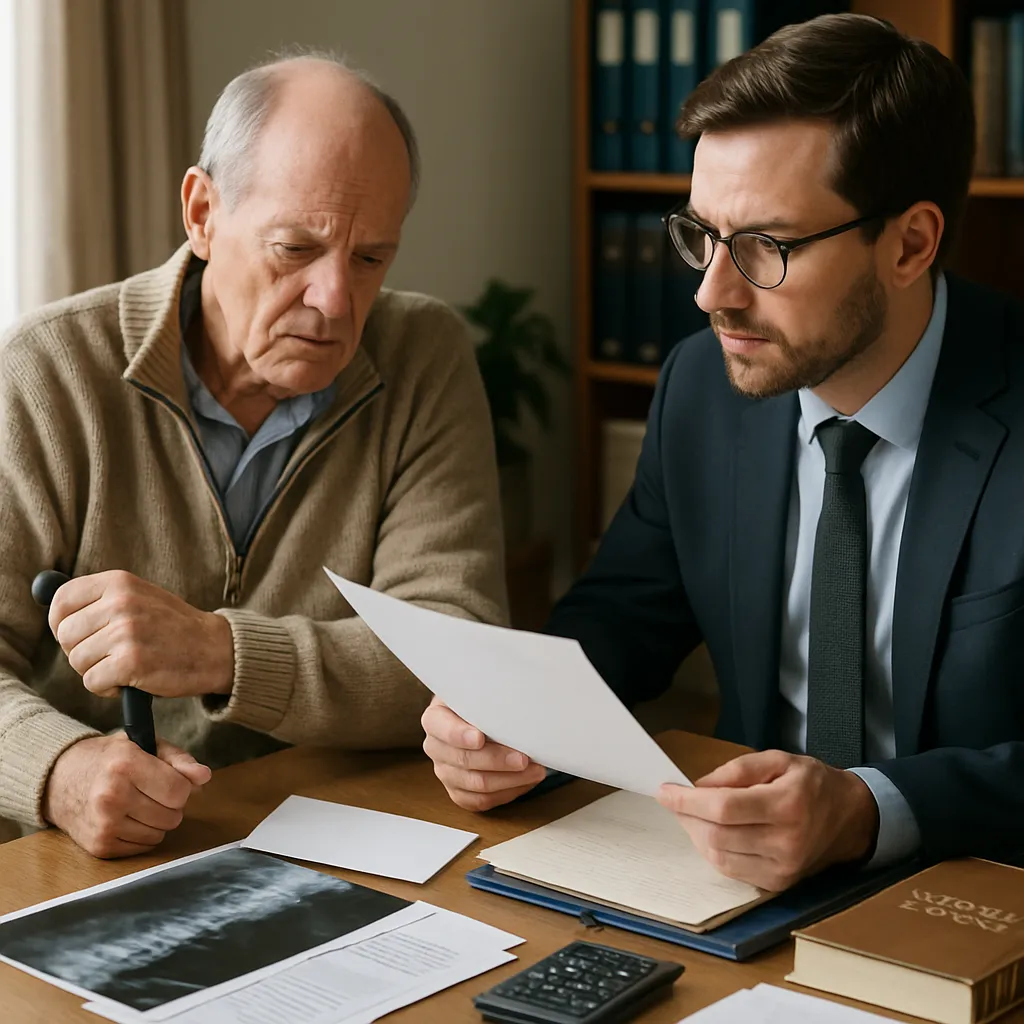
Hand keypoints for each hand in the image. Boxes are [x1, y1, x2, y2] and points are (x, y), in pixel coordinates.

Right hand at [43, 734, 211, 857]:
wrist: (60, 779)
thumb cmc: (111, 759)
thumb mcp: (146, 746)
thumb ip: (179, 760)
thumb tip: (204, 776)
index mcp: (126, 764)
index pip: (178, 790)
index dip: (181, 787)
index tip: (169, 780)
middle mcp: (112, 795)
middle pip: (172, 815)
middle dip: (170, 805)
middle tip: (151, 792)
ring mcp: (104, 824)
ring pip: (160, 834)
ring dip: (157, 821)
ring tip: (138, 804)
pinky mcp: (99, 846)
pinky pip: (143, 848)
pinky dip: (141, 835)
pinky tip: (126, 818)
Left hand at [48, 570, 233, 698]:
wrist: (214, 648)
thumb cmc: (173, 626)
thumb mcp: (139, 596)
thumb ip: (101, 598)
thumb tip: (49, 598)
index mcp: (119, 581)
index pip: (61, 601)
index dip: (62, 624)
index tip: (78, 636)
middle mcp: (120, 602)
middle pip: (66, 636)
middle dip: (82, 652)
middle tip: (110, 655)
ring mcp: (126, 632)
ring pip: (78, 661)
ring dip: (97, 671)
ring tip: (125, 666)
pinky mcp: (131, 662)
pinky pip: (93, 682)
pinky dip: (107, 688)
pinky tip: (131, 680)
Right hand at [421, 696, 546, 809]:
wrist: (477, 718)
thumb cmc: (480, 703)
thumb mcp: (478, 690)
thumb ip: (487, 694)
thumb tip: (516, 695)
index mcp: (435, 718)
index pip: (441, 728)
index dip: (459, 735)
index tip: (480, 738)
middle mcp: (436, 747)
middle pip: (464, 760)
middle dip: (498, 760)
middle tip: (524, 758)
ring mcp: (445, 772)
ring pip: (476, 785)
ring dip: (510, 779)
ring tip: (535, 770)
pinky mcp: (458, 791)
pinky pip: (481, 801)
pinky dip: (507, 793)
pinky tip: (524, 781)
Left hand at [657, 750, 878, 890]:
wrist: (850, 819)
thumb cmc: (812, 783)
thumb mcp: (778, 759)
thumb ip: (737, 770)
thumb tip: (698, 786)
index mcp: (786, 805)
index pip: (723, 808)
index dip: (687, 801)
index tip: (664, 791)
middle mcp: (786, 842)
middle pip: (716, 834)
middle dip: (687, 816)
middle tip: (676, 800)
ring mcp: (783, 868)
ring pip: (718, 856)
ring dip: (696, 834)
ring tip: (692, 815)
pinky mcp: (778, 883)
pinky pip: (730, 870)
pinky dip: (712, 850)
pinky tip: (711, 833)